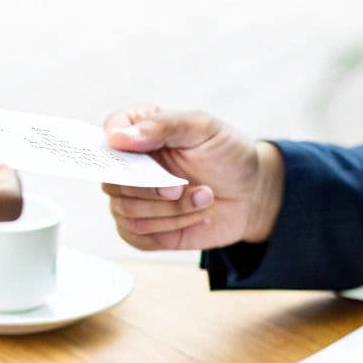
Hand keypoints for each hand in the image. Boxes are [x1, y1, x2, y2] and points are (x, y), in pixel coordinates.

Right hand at [100, 103, 283, 250]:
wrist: (252, 194)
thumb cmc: (228, 155)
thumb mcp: (204, 128)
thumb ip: (164, 125)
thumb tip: (119, 137)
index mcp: (140, 129)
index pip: (109, 132)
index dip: (117, 146)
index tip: (144, 154)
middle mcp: (130, 165)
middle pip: (112, 181)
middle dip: (150, 190)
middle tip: (181, 187)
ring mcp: (133, 198)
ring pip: (127, 213)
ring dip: (170, 211)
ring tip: (203, 198)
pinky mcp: (144, 229)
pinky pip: (138, 236)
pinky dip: (170, 228)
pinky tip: (194, 217)